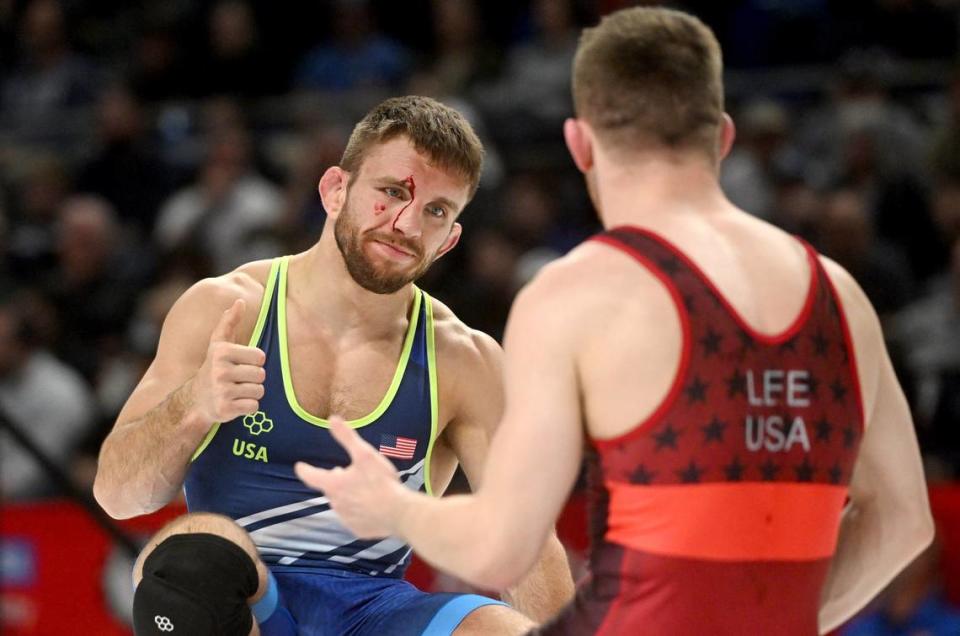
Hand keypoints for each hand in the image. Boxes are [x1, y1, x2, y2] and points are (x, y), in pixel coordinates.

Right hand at [192, 299, 265, 423]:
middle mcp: (219, 371)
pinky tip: (234, 403)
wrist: (194, 400)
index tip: (239, 364)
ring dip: (251, 393)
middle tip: (237, 380)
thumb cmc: (214, 367)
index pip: (260, 357)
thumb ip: (230, 321)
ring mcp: (221, 391)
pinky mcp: (224, 409)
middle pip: (261, 375)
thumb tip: (240, 301)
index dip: (254, 362)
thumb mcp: (219, 344)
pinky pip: (253, 407)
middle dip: (253, 379)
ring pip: (259, 391)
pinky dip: (248, 407)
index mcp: (221, 352)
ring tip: (235, 391)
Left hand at [295, 417, 407, 538]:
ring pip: (342, 505)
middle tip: (346, 474)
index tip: (300, 466)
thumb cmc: (381, 482)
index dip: (305, 469)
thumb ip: (347, 437)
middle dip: (336, 482)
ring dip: (348, 497)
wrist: (399, 512)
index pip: (311, 476)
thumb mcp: (365, 454)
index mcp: (334, 485)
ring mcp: (347, 519)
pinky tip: (372, 506)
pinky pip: (355, 519)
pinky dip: (360, 512)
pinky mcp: (359, 530)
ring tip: (364, 490)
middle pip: (330, 490)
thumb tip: (332, 419)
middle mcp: (335, 504)